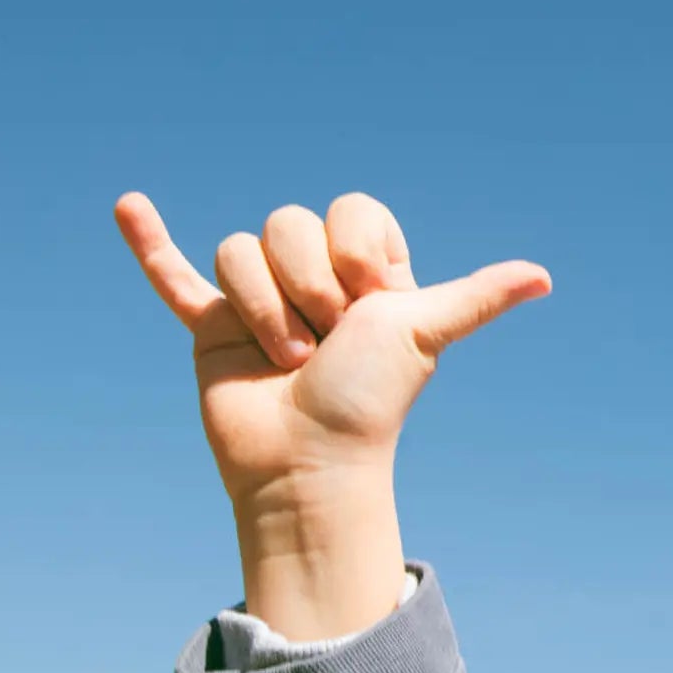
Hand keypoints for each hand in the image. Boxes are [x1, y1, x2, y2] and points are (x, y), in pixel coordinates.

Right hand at [116, 190, 550, 634]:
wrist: (309, 467)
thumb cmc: (371, 403)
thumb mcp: (423, 333)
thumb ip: (475, 299)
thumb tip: (543, 277)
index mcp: (365, 269)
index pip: (348, 210)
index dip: (352, 249)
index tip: (367, 299)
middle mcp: (312, 277)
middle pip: (285, 224)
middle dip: (304, 283)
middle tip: (323, 341)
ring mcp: (257, 299)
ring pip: (237, 249)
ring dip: (262, 306)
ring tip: (286, 358)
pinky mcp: (211, 328)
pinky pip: (174, 278)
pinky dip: (149, 245)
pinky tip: (129, 205)